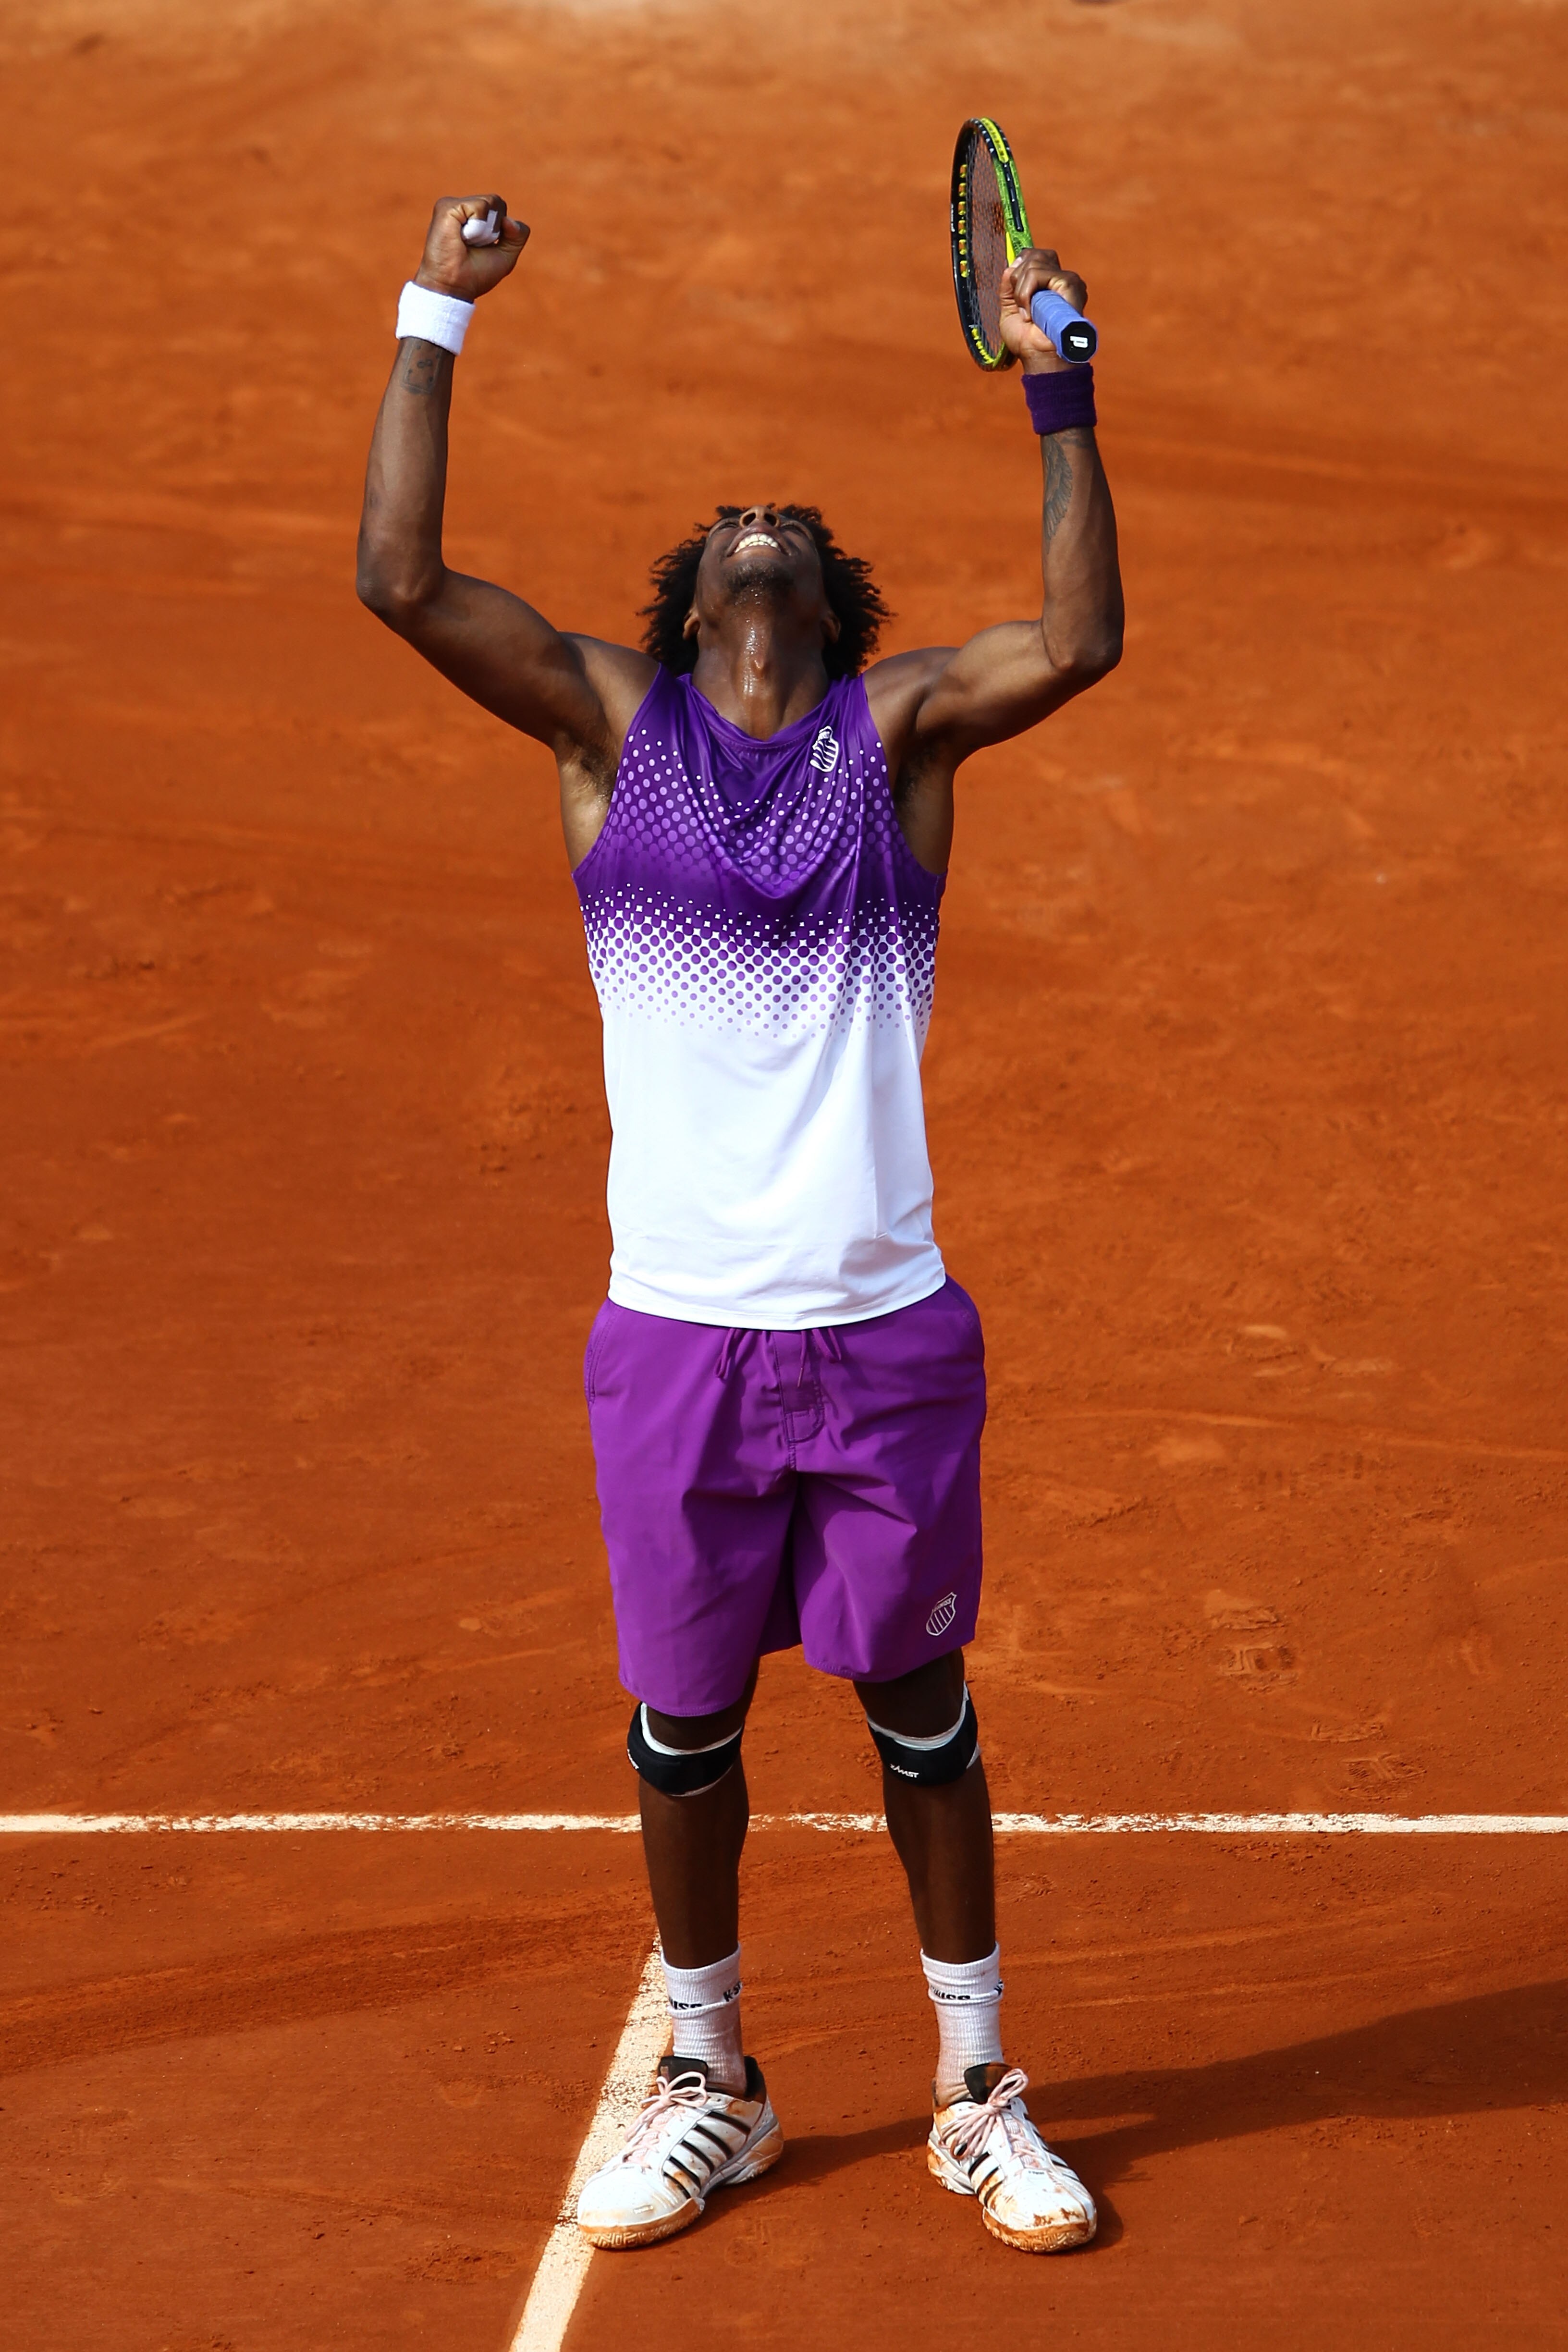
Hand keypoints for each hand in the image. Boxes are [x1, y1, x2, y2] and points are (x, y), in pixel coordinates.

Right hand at [412, 193, 529, 300]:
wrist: (454, 287)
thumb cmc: (476, 275)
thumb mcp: (506, 256)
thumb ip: (518, 235)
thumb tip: (509, 219)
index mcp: (472, 216)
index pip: (499, 207)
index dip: (502, 230)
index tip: (484, 247)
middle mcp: (461, 208)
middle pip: (497, 202)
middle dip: (495, 229)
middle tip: (475, 246)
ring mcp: (452, 205)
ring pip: (491, 202)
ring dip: (487, 230)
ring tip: (467, 243)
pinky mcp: (446, 207)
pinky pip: (479, 206)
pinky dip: (478, 226)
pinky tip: (462, 238)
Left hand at [1000, 247, 1086, 373]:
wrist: (1038, 357)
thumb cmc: (1027, 340)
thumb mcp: (1008, 309)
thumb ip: (1008, 286)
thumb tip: (1011, 265)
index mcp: (1048, 282)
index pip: (1033, 255)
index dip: (1019, 266)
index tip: (1014, 289)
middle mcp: (1059, 278)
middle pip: (1033, 254)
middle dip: (1017, 278)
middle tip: (1020, 305)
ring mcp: (1066, 279)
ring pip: (1033, 263)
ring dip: (1020, 291)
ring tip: (1026, 313)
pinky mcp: (1069, 283)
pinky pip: (1038, 273)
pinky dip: (1026, 293)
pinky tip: (1031, 314)